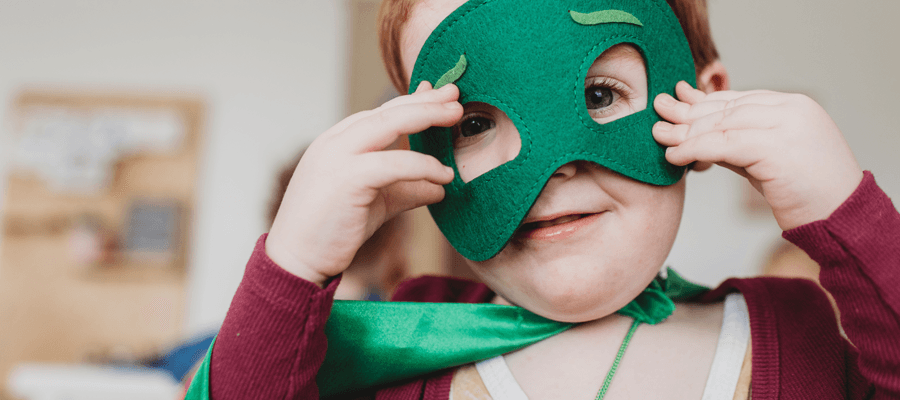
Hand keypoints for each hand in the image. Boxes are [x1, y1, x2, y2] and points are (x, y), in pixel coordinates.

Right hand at [266, 82, 461, 285]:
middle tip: (456, 93)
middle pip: (388, 110)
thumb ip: (406, 188)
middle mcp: (335, 142)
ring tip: (456, 115)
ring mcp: (337, 157)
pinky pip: (394, 164)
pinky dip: (423, 166)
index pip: (381, 113)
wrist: (296, 261)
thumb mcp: (377, 202)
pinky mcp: (346, 179)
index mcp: (337, 142)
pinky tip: (443, 176)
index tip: (441, 95)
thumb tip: (439, 187)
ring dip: (427, 116)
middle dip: (426, 100)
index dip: (414, 101)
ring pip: (389, 123)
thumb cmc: (331, 231)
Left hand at [653, 81, 862, 229]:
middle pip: (727, 108)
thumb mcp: (766, 160)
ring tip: (660, 136)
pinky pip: (725, 145)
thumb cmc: (806, 194)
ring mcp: (787, 126)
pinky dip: (695, 149)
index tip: (677, 100)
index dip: (704, 101)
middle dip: (689, 113)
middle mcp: (792, 109)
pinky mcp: (778, 148)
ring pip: (723, 124)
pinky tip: (675, 156)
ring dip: (686, 131)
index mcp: (794, 106)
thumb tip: (694, 135)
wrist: (842, 218)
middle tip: (659, 112)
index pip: (739, 98)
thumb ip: (737, 143)